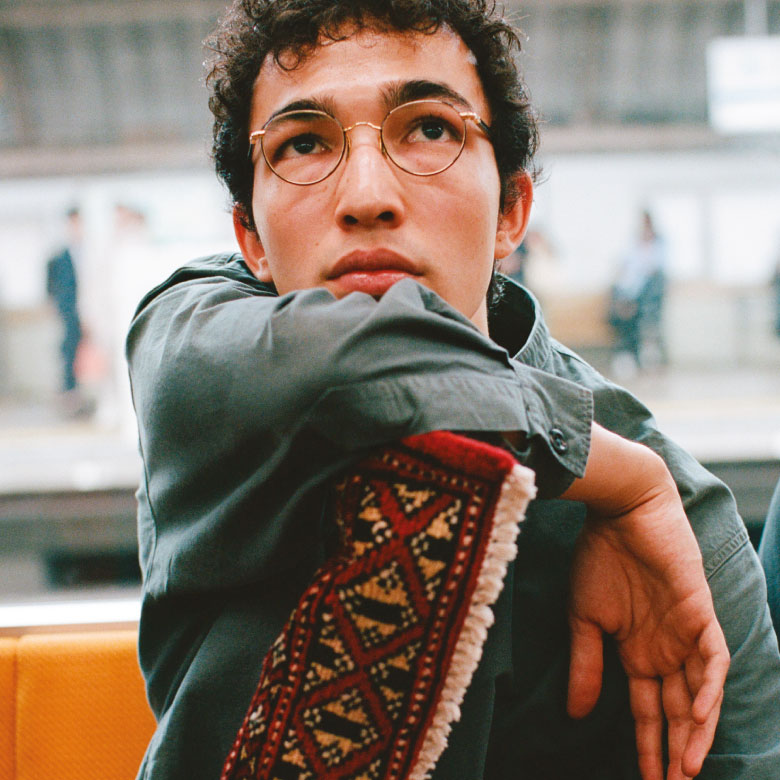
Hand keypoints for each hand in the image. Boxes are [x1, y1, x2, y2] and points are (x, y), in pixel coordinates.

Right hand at [562, 424, 729, 779]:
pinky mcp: (699, 613)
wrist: (618, 511)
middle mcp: (665, 650)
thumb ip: (586, 665)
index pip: (647, 711)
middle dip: (675, 752)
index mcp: (638, 652)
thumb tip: (575, 715)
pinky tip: (700, 714)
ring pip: (698, 694)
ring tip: (686, 768)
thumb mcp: (585, 619)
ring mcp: (685, 634)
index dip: (648, 746)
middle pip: (677, 712)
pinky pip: (713, 657)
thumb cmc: (599, 558)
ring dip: (696, 731)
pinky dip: (709, 687)